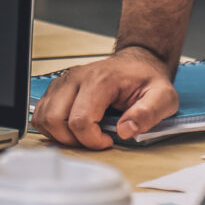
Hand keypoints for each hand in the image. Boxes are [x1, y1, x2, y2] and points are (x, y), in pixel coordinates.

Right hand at [34, 47, 176, 147]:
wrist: (138, 62)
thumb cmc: (147, 79)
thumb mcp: (163, 97)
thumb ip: (148, 114)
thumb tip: (125, 130)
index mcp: (100, 80)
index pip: (80, 120)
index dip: (92, 140)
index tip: (108, 141)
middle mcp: (76, 78)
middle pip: (55, 119)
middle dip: (72, 140)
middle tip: (93, 141)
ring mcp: (64, 81)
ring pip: (43, 117)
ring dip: (59, 134)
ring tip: (83, 135)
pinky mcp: (57, 88)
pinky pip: (41, 112)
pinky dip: (52, 126)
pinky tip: (71, 128)